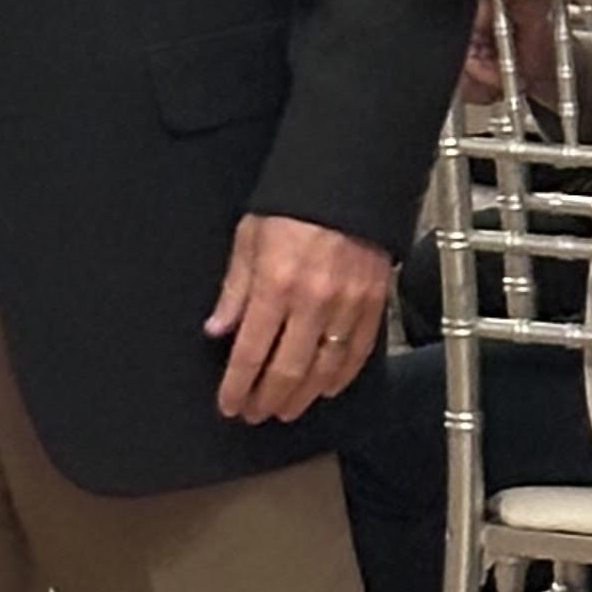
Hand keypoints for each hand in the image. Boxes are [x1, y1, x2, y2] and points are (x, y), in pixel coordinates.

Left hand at [204, 214, 392, 424]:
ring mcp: (348, 305)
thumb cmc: (293, 203)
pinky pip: (358, 351)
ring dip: (302, 396)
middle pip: (288, 370)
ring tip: (285, 410)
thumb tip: (217, 330)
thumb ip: (234, 289)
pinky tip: (325, 388)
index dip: (237, 385)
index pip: (251, 351)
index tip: (228, 403)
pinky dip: (341, 376)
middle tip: (254, 413)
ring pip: (324, 369)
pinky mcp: (374, 302)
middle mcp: (312, 301)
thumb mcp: (249, 237)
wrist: (347, 179)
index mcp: (275, 284)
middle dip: (267, 399)